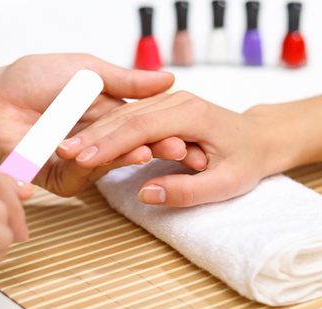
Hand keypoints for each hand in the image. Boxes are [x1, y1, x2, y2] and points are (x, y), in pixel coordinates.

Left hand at [0, 54, 192, 195]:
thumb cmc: (32, 80)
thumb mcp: (88, 71)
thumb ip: (126, 81)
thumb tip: (168, 79)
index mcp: (106, 117)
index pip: (140, 127)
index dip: (161, 130)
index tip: (182, 132)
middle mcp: (96, 142)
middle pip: (129, 150)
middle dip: (153, 150)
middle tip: (175, 148)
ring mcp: (77, 162)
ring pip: (108, 166)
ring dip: (125, 160)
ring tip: (143, 151)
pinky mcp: (56, 178)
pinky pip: (78, 179)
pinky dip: (88, 170)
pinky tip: (100, 158)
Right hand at [57, 91, 284, 206]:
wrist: (259, 138)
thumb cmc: (246, 160)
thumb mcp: (226, 184)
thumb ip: (186, 191)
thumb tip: (146, 193)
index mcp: (193, 115)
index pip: (142, 127)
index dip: (110, 143)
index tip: (82, 159)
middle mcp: (178, 101)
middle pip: (127, 116)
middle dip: (93, 135)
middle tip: (62, 153)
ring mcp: (171, 101)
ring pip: (124, 113)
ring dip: (95, 130)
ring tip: (66, 148)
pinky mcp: (165, 107)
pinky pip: (131, 115)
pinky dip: (108, 128)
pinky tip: (88, 140)